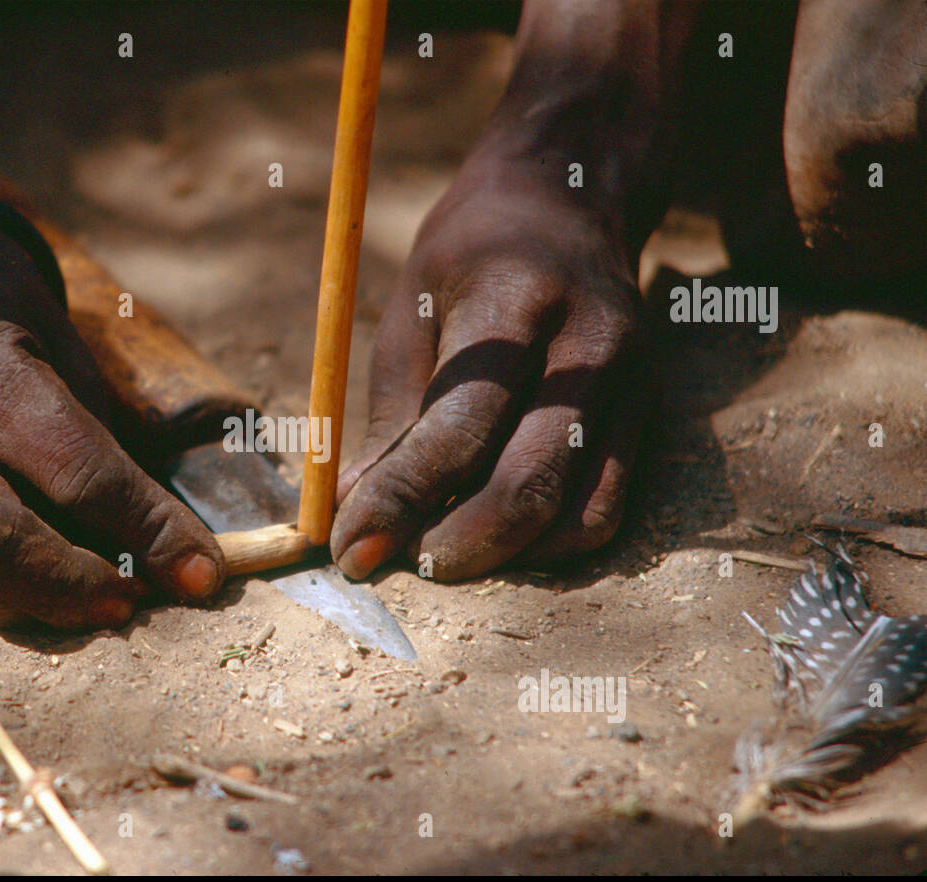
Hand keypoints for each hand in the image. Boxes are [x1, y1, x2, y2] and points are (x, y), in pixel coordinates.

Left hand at [331, 152, 649, 580]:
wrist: (573, 197)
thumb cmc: (470, 256)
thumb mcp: (410, 309)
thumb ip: (392, 416)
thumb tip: (356, 516)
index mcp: (516, 299)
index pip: (460, 424)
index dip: (401, 499)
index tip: (350, 548)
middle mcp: (589, 344)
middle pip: (528, 483)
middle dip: (454, 547)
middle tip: (395, 565)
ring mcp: (633, 382)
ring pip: (575, 514)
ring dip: (501, 556)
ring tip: (438, 552)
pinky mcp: (649, 414)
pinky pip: (604, 509)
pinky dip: (546, 543)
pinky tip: (496, 539)